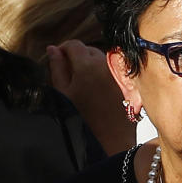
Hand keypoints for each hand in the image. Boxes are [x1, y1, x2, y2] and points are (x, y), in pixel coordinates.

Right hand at [47, 40, 134, 154]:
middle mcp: (106, 62)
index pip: (73, 44)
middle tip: (70, 74)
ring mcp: (119, 69)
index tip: (58, 57)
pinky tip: (100, 89)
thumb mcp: (62, 93)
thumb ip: (57, 67)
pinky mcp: (128, 78)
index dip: (63, 49)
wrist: (110, 139)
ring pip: (102, 58)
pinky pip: (113, 67)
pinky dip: (105, 73)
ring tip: (85, 85)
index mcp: (87, 64)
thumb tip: (53, 49)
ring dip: (92, 65)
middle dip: (78, 57)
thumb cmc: (82, 119)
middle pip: (88, 49)